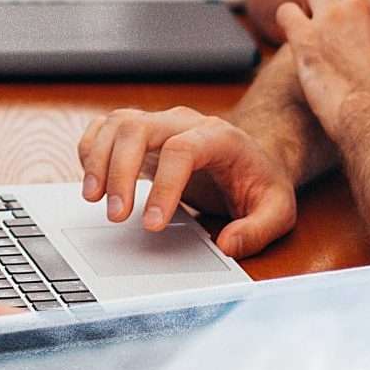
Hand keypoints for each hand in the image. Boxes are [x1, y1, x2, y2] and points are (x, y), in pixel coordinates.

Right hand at [75, 107, 298, 256]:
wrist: (252, 157)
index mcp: (220, 137)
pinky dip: (91, 149)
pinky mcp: (142, 133)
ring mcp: (160, 124)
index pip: (182, 150)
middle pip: (139, 128)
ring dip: (98, 159)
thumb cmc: (261, 181)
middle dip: (119, 171)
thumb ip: (258, 230)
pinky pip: (106, 128)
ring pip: (118, 124)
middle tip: (115, 215)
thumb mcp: (278, 210)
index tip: (151, 224)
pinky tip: (91, 179)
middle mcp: (184, 123)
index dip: (163, 186)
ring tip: (93, 198)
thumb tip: (227, 246)